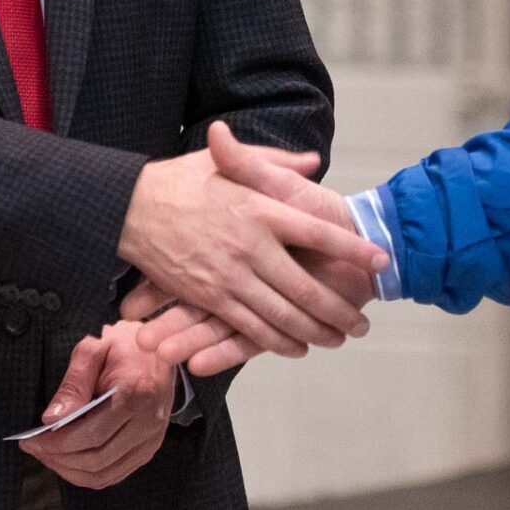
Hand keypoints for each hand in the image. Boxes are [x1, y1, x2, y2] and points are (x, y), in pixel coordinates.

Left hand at [22, 322, 174, 489]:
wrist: (162, 349)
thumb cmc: (125, 347)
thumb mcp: (95, 349)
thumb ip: (73, 382)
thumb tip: (52, 418)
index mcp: (135, 393)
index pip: (90, 435)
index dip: (56, 444)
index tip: (30, 441)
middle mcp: (148, 421)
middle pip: (96, 459)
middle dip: (58, 459)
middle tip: (34, 449)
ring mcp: (152, 438)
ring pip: (105, 474)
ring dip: (71, 471)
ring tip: (48, 456)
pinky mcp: (150, 448)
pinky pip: (115, 474)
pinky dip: (88, 475)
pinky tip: (70, 462)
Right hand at [115, 122, 385, 360]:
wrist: (128, 206)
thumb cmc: (182, 180)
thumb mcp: (229, 161)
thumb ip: (275, 162)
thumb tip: (313, 161)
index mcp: (260, 209)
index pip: (318, 232)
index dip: (352, 247)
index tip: (381, 258)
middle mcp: (250, 246)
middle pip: (306, 287)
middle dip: (339, 307)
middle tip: (363, 320)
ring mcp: (229, 277)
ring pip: (282, 316)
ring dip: (315, 332)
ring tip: (340, 339)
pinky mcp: (209, 297)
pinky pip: (249, 329)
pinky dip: (277, 342)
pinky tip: (297, 348)